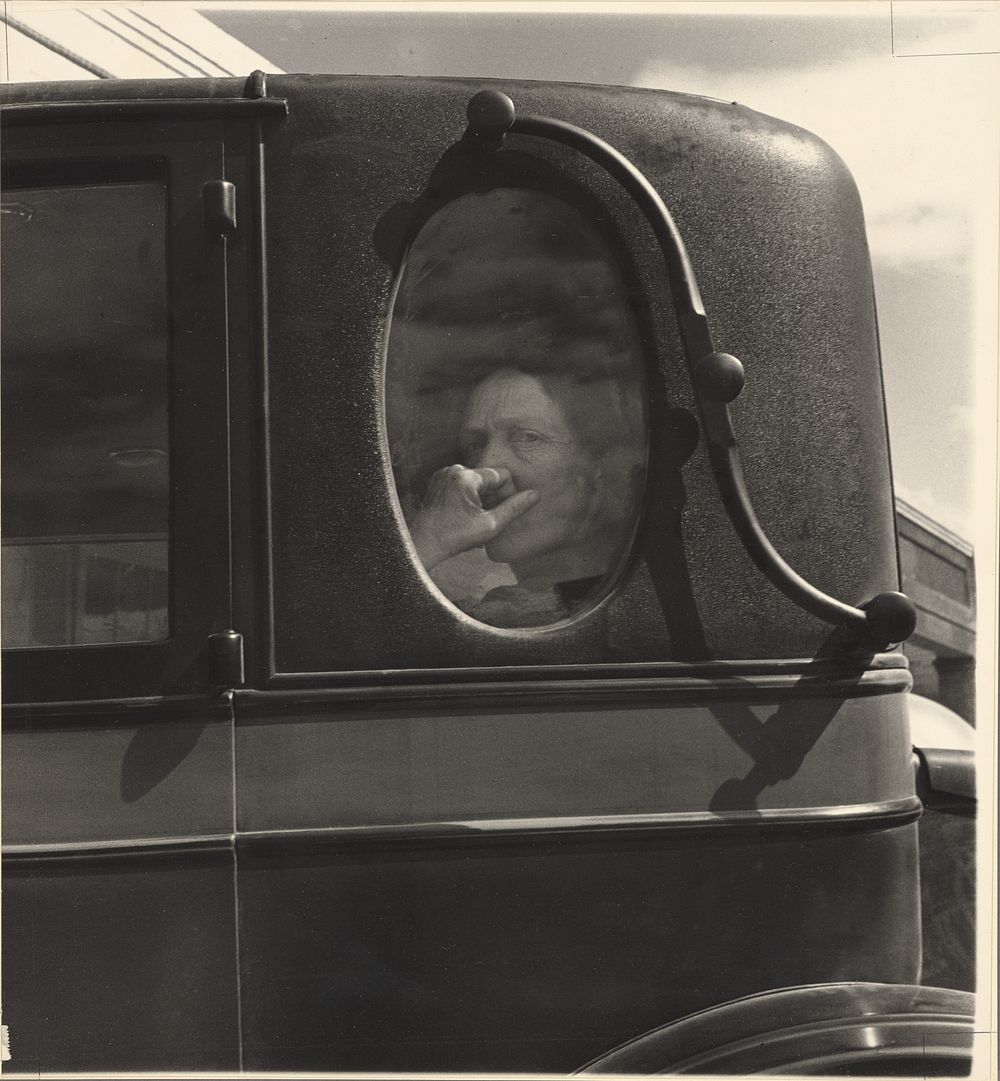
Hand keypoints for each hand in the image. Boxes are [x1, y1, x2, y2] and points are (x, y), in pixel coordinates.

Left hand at [410, 465, 539, 569]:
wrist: (424, 543)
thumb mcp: (490, 525)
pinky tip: (466, 515)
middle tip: (489, 518)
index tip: (502, 511)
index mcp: (466, 477)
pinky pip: (462, 484)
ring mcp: (444, 475)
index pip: (501, 475)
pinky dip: (469, 497)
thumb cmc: (455, 537)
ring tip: (476, 519)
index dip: (507, 493)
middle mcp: (454, 470)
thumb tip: (535, 495)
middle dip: (493, 497)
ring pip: (476, 482)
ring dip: (482, 498)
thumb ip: (514, 508)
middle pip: (488, 478)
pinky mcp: (438, 482)